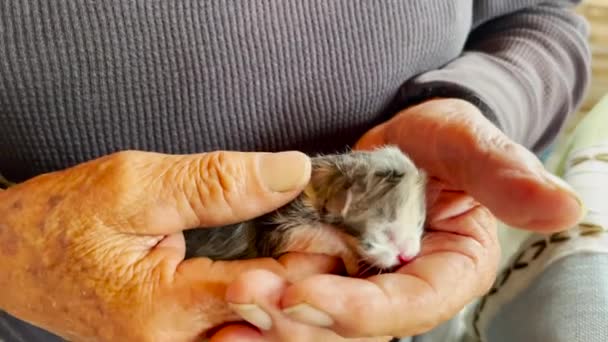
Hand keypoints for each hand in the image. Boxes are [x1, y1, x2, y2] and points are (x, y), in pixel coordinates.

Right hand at [0, 149, 332, 340]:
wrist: (17, 256)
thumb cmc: (65, 219)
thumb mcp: (137, 186)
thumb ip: (217, 183)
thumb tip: (292, 172)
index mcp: (160, 310)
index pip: (262, 294)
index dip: (310, 263)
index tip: (341, 235)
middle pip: (269, 324)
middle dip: (312, 287)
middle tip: (343, 247)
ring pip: (260, 332)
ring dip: (296, 297)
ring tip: (323, 257)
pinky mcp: (181, 340)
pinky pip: (240, 327)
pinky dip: (269, 301)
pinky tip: (287, 272)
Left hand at [213, 98, 585, 339]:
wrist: (401, 141)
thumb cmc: (443, 140)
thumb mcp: (471, 146)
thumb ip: (505, 176)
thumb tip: (565, 205)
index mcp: (445, 273)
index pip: (405, 308)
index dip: (359, 311)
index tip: (306, 295)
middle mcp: (399, 291)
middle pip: (351, 327)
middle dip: (299, 319)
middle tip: (249, 295)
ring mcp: (358, 285)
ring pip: (315, 322)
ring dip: (270, 318)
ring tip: (228, 303)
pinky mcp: (323, 272)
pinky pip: (292, 299)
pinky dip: (261, 307)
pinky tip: (224, 309)